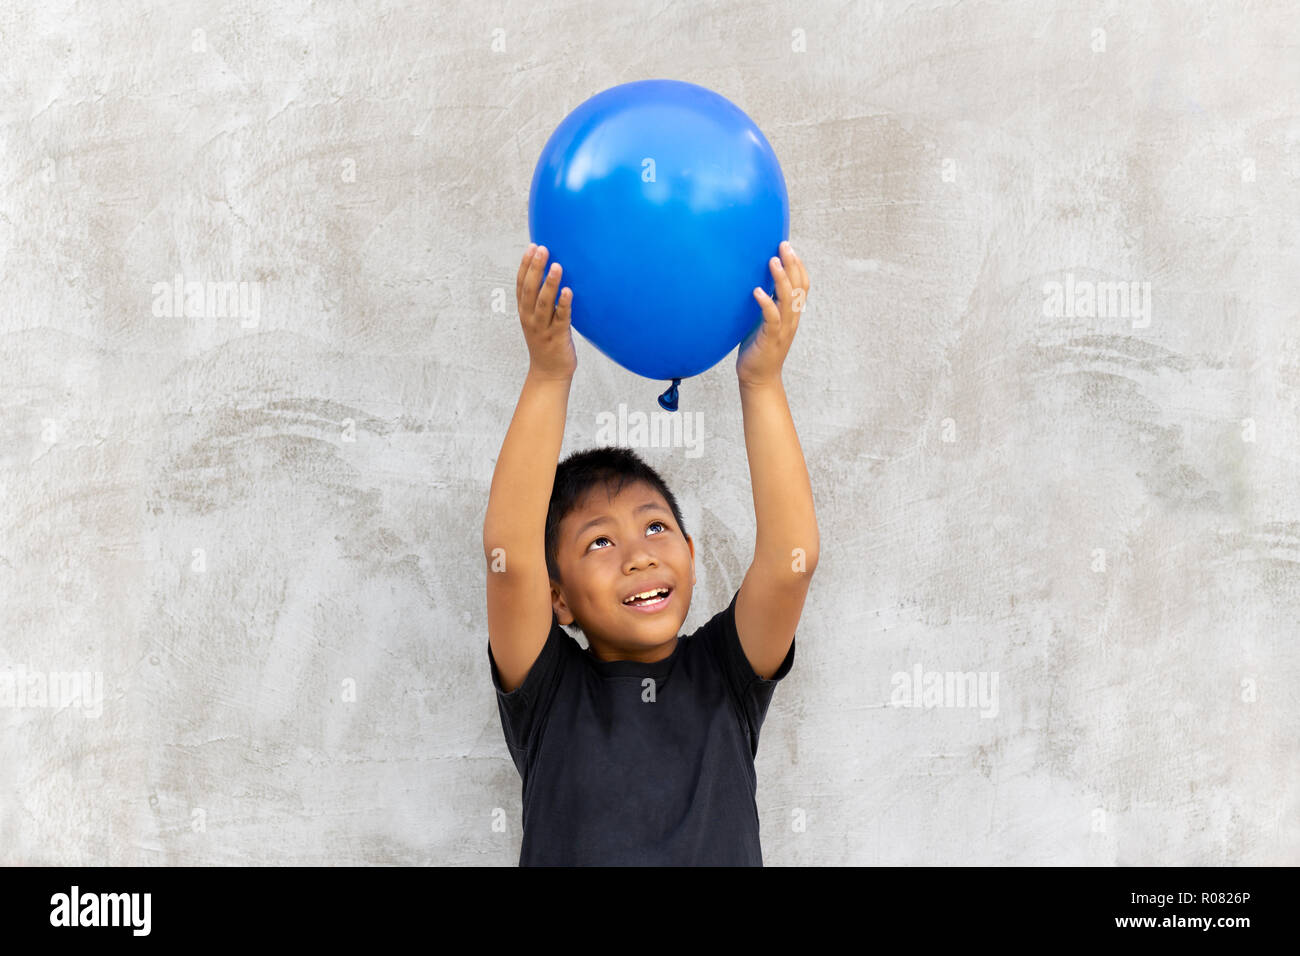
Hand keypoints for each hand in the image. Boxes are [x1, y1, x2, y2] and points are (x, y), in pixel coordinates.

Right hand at [516, 243, 575, 379]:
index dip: (525, 265)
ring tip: (556, 266)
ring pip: (544, 302)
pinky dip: (563, 304)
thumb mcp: (540, 319)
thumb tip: (554, 274)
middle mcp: (530, 318)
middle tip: (543, 249)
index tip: (532, 247)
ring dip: (549, 283)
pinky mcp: (557, 337)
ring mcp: (543, 328)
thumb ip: (543, 300)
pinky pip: (561, 318)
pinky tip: (568, 291)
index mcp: (524, 312)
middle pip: (530, 290)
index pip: (521, 284)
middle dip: (535, 268)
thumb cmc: (548, 342)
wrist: (549, 373)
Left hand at [736, 240, 808, 387]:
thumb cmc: (758, 347)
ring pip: (787, 300)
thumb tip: (755, 281)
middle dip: (792, 264)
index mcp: (791, 314)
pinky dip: (766, 303)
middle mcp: (791, 319)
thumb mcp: (763, 320)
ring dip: (781, 279)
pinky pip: (771, 318)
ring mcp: (782, 329)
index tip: (789, 247)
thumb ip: (765, 303)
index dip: (798, 266)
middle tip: (784, 245)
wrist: (758, 378)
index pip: (801, 285)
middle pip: (797, 287)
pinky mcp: (770, 338)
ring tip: (772, 261)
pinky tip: (757, 291)